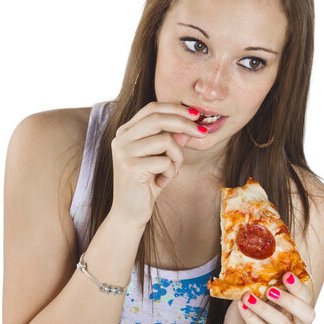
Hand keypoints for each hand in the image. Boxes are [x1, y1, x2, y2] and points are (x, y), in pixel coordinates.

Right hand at [109, 101, 204, 225]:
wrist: (129, 215)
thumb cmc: (146, 185)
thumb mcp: (160, 159)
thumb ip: (170, 140)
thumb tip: (189, 124)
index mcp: (125, 132)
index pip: (152, 108)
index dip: (176, 108)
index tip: (196, 115)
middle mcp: (121, 138)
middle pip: (159, 118)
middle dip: (185, 124)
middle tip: (203, 133)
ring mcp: (123, 152)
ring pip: (166, 140)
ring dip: (177, 158)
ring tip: (170, 172)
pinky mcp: (130, 167)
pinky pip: (165, 161)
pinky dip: (170, 172)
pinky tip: (161, 183)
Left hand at [218, 272, 315, 323]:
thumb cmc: (247, 314)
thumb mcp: (254, 295)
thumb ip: (260, 285)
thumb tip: (259, 270)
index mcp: (296, 309)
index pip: (306, 297)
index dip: (299, 286)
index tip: (286, 274)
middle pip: (307, 314)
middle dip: (290, 299)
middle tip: (271, 289)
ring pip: (282, 323)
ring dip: (264, 308)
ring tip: (248, 297)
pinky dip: (252, 317)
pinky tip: (242, 306)